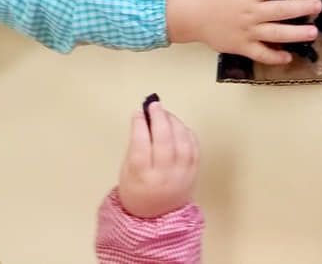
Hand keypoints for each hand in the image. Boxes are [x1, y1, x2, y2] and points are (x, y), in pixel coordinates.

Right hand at [117, 100, 198, 218]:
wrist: (158, 216)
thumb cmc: (137, 190)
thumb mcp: (126, 172)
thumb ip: (135, 147)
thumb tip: (144, 120)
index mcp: (142, 177)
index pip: (141, 146)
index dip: (140, 126)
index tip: (138, 113)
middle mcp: (164, 175)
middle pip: (164, 141)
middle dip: (159, 119)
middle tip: (154, 105)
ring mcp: (182, 173)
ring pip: (182, 142)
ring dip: (174, 122)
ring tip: (165, 113)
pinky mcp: (194, 171)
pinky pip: (194, 146)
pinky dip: (186, 132)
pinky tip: (178, 125)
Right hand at [166, 0, 321, 64]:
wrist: (191, 14)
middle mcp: (252, 12)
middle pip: (281, 11)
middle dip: (302, 8)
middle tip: (318, 6)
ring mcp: (248, 32)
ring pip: (276, 34)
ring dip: (296, 34)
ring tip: (312, 32)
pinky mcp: (242, 47)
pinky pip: (261, 54)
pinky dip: (275, 57)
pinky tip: (288, 57)